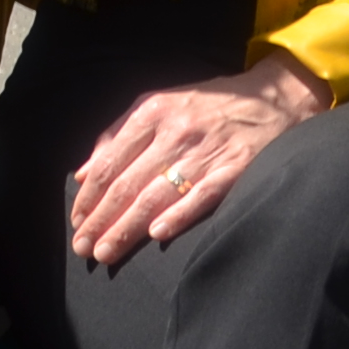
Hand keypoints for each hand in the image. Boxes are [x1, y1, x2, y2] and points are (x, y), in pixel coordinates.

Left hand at [65, 50, 326, 268]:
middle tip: (83, 247)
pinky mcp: (236, 167)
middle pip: (129, 183)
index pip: (111, 162)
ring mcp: (206, 150)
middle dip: (102, 218)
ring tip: (107, 251)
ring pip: (158, 194)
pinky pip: (203, 194)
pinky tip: (158, 234)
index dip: (90, 195)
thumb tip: (82, 172)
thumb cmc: (207, 106)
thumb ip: (118, 134)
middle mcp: (175, 131)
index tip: (77, 221)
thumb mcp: (159, 105)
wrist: (272, 98)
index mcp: (152, 113)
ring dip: (128, 226)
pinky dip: (179, 214)